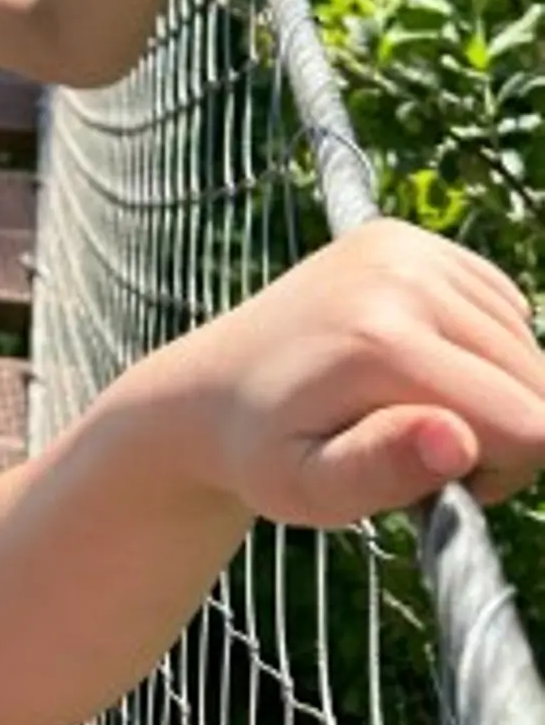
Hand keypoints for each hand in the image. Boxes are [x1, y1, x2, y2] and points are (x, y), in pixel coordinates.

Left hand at [183, 219, 544, 526]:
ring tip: (413, 411)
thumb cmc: (265, 452)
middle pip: (537, 384)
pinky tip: (424, 369)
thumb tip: (457, 438)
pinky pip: (506, 308)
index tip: (443, 481)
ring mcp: (405, 246)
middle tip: (420, 449)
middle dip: (502, 436)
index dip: (500, 473)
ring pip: (528, 347)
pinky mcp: (409, 237)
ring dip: (495, 394)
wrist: (212, 388)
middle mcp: (398, 275)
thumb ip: (383, 470)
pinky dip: (486, 351)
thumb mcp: (310, 487)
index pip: (529, 425)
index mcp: (379, 342)